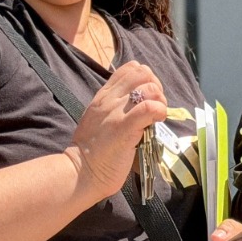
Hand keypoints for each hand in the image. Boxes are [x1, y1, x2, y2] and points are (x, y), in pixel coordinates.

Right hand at [65, 61, 167, 204]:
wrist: (80, 171)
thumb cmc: (93, 152)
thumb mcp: (100, 120)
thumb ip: (115, 108)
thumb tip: (138, 104)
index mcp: (104, 96)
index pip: (130, 68)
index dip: (146, 78)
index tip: (149, 97)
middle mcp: (110, 99)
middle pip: (143, 73)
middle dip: (157, 87)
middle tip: (156, 107)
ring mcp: (117, 112)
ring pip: (149, 88)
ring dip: (161, 100)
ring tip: (157, 116)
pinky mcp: (125, 127)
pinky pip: (149, 107)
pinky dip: (160, 111)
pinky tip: (158, 121)